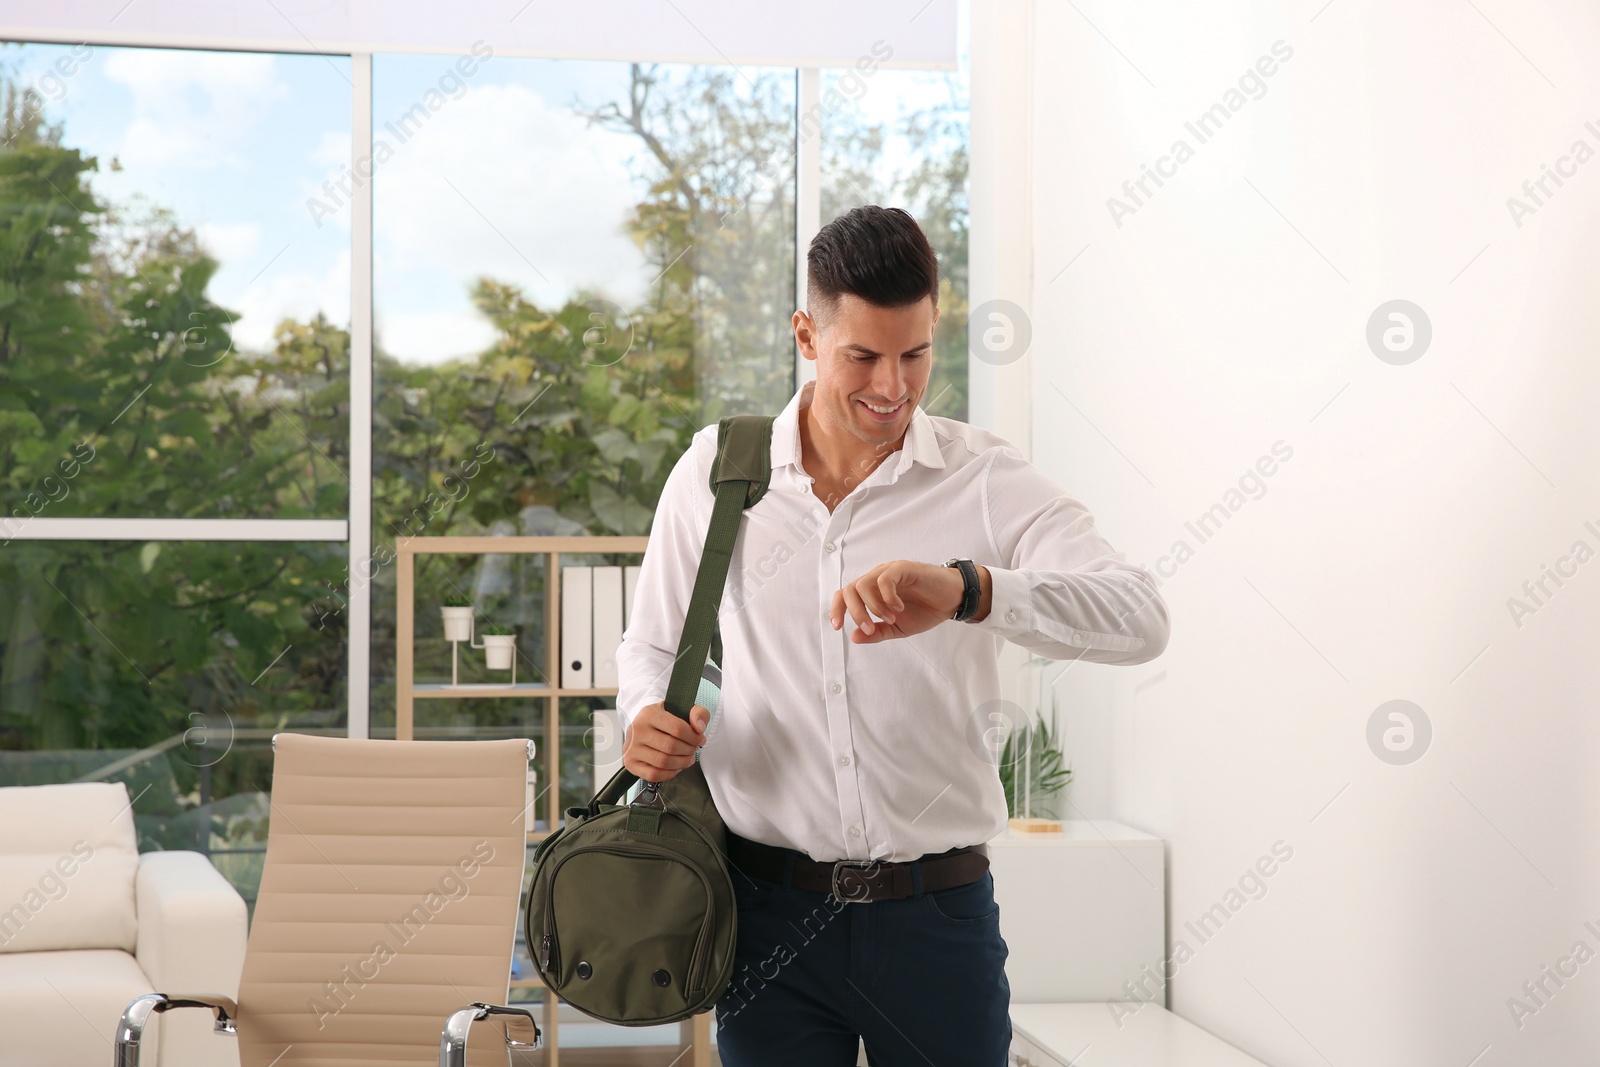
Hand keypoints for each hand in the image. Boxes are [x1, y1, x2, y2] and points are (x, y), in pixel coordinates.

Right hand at [623, 702, 710, 781]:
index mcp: (649, 713)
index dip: (694, 737)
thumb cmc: (664, 719)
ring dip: (682, 763)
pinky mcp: (631, 763)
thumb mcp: (681, 708)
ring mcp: (632, 747)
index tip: (699, 739)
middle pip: (671, 746)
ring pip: (663, 762)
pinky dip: (669, 774)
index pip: (678, 728)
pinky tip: (675, 767)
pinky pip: (653, 774)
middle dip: (689, 750)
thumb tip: (699, 728)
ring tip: (687, 758)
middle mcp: (637, 730)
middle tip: (693, 749)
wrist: (643, 726)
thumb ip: (697, 713)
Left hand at [829, 560, 986, 643]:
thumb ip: (876, 632)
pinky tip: (899, 608)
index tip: (838, 627)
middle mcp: (876, 579)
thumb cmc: (924, 610)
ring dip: (872, 606)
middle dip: (855, 612)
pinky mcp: (903, 568)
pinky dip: (888, 597)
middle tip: (870, 628)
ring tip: (890, 618)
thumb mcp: (897, 629)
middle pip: (849, 590)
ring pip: (863, 584)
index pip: (844, 595)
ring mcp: (889, 572)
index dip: (837, 609)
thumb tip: (853, 636)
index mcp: (872, 592)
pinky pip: (885, 578)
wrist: (951, 600)